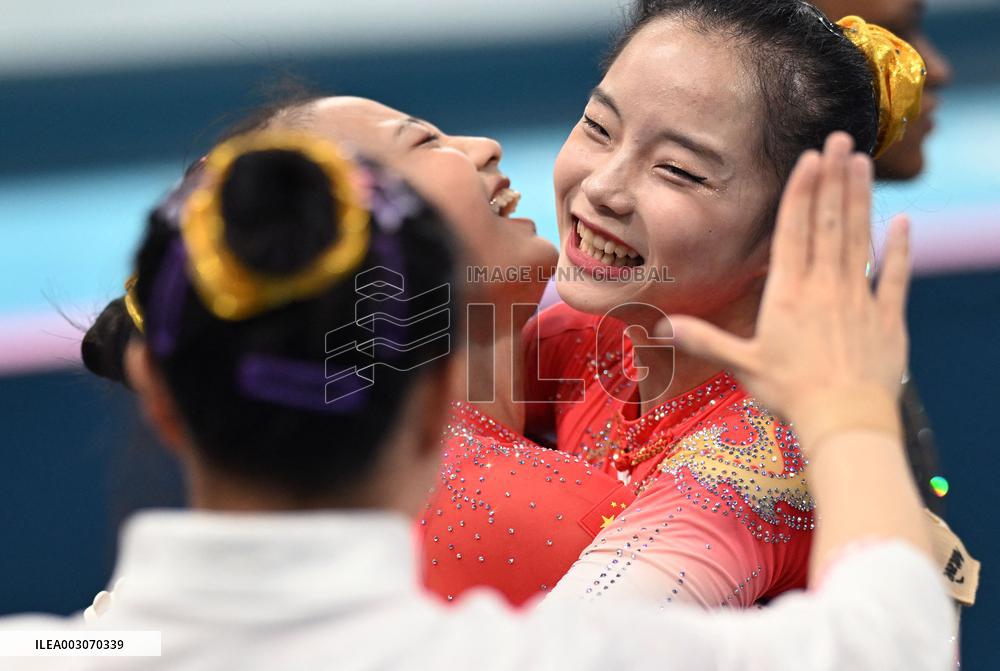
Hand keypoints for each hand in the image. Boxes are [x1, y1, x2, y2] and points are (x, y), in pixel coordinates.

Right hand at [657, 133, 910, 449]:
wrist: (845, 421)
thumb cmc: (790, 393)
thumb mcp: (742, 365)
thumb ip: (704, 339)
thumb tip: (659, 326)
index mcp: (789, 294)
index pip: (795, 232)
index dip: (802, 192)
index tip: (810, 158)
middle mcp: (825, 287)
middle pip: (829, 223)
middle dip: (834, 178)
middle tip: (841, 138)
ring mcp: (859, 298)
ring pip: (859, 238)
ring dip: (860, 199)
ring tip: (863, 162)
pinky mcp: (887, 316)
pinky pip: (895, 275)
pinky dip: (900, 247)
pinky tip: (902, 219)